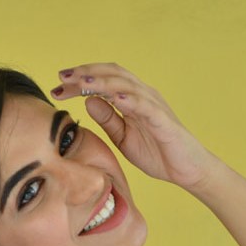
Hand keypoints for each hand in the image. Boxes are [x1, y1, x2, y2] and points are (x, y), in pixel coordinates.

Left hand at [51, 62, 215, 191]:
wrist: (187, 171)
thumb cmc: (158, 153)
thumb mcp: (123, 138)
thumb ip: (108, 120)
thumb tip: (88, 102)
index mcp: (132, 99)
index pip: (104, 80)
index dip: (81, 79)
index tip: (58, 85)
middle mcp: (143, 95)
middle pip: (112, 74)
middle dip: (86, 73)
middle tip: (62, 77)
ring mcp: (154, 105)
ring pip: (126, 85)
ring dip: (102, 82)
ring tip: (82, 82)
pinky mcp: (163, 120)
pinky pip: (145, 106)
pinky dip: (128, 99)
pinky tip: (113, 98)